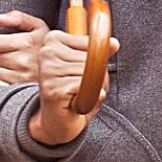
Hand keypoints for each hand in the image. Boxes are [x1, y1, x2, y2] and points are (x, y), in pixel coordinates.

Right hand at [28, 29, 119, 145]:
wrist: (55, 121)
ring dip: (93, 89)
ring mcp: (48, 70)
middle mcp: (47, 52)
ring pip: (91, 72)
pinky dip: (89, 98)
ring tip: (79, 95)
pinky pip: (87, 87)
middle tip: (81, 88)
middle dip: (96, 76)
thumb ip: (99, 53)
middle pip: (92, 58)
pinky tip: (76, 102)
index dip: (96, 60)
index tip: (81, 71)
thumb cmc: (71, 92)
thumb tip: (114, 43)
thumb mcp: (86, 67)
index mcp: (53, 40)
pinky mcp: (53, 88)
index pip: (92, 43)